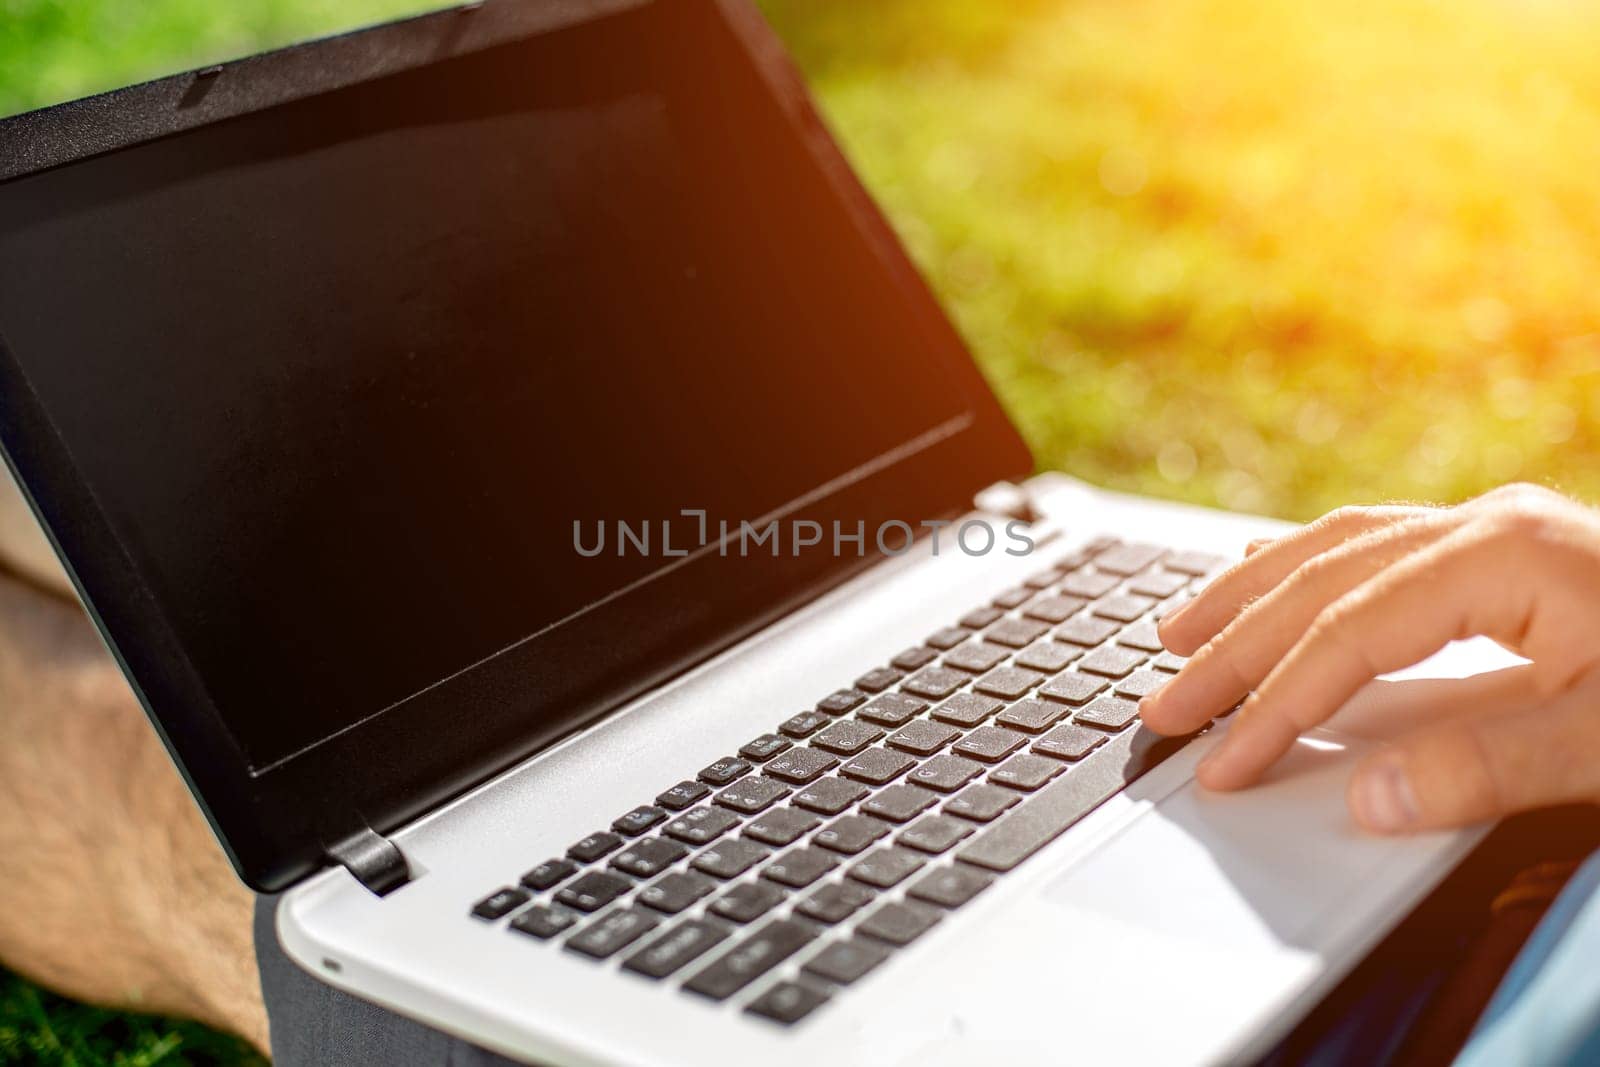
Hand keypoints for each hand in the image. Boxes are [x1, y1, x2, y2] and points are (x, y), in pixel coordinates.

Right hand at [1139, 483, 1599, 832]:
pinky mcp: (1507, 549)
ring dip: (1249, 594)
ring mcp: (1497, 529)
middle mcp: (1489, 525)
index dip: (1274, 703)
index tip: (1222, 761)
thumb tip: (1367, 800)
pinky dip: (1303, 570)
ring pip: (1336, 548)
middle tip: (1164, 706)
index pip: (1349, 632)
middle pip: (1321, 581)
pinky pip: (1373, 546)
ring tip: (1180, 631)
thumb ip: (1487, 769)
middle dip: (1231, 648)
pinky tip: (1269, 574)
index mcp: (1507, 555)